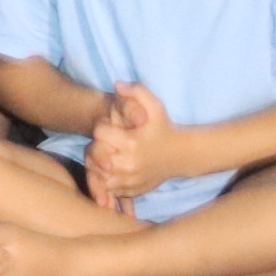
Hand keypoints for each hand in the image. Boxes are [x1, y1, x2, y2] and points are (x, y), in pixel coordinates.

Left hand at [82, 84, 172, 211]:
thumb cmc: (164, 128)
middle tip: (105, 144)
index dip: (102, 128)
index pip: (99, 133)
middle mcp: (129, 164)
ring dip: (97, 165)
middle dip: (96, 148)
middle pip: (93, 157)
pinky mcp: (132, 190)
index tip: (110, 127)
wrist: (182, 155)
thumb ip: (136, 91)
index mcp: (131, 143)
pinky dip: (106, 180)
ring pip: (98, 176)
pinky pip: (109, 188)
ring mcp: (130, 180)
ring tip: (107, 155)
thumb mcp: (155, 106)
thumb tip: (118, 85)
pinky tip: (112, 169)